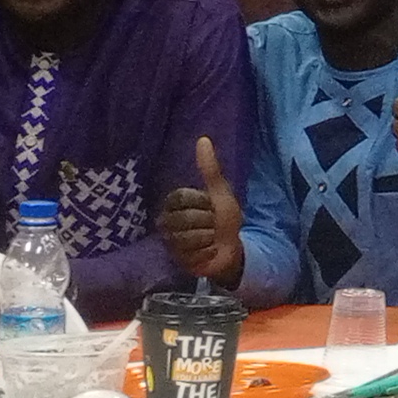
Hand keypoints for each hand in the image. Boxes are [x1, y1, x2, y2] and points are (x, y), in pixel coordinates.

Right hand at [158, 135, 244, 286]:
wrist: (231, 250)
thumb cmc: (224, 219)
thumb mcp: (220, 192)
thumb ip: (210, 169)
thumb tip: (203, 138)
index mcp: (174, 202)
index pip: (182, 196)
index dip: (203, 202)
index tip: (210, 206)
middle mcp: (166, 220)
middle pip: (185, 218)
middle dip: (208, 223)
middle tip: (212, 225)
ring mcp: (169, 241)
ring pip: (187, 238)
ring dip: (208, 239)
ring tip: (210, 239)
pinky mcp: (174, 259)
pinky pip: (192, 254)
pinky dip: (207, 253)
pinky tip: (207, 253)